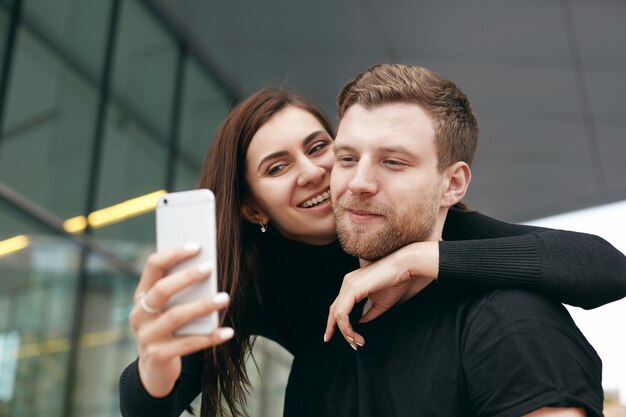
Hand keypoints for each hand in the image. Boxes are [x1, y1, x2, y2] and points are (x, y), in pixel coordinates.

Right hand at [129, 243, 233, 397]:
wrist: (154, 368)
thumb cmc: (169, 327)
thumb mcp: (168, 307)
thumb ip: (181, 290)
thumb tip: (209, 266)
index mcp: (142, 295)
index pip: (153, 266)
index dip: (173, 254)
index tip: (197, 246)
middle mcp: (139, 313)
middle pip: (162, 290)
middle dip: (187, 277)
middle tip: (210, 267)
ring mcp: (146, 336)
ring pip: (175, 316)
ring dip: (202, 306)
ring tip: (224, 297)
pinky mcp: (158, 355)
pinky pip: (188, 344)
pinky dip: (210, 337)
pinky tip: (227, 331)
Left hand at [324, 241, 438, 348]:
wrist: (405, 267)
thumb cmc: (396, 282)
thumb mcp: (380, 303)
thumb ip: (368, 312)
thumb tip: (359, 323)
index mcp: (352, 284)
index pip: (338, 306)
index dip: (335, 322)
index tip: (339, 337)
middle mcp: (347, 283)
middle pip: (334, 310)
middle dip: (335, 329)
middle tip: (349, 344)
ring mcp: (348, 285)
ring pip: (337, 313)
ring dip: (345, 331)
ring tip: (355, 342)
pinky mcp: (353, 289)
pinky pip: (343, 312)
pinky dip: (346, 326)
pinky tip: (354, 335)